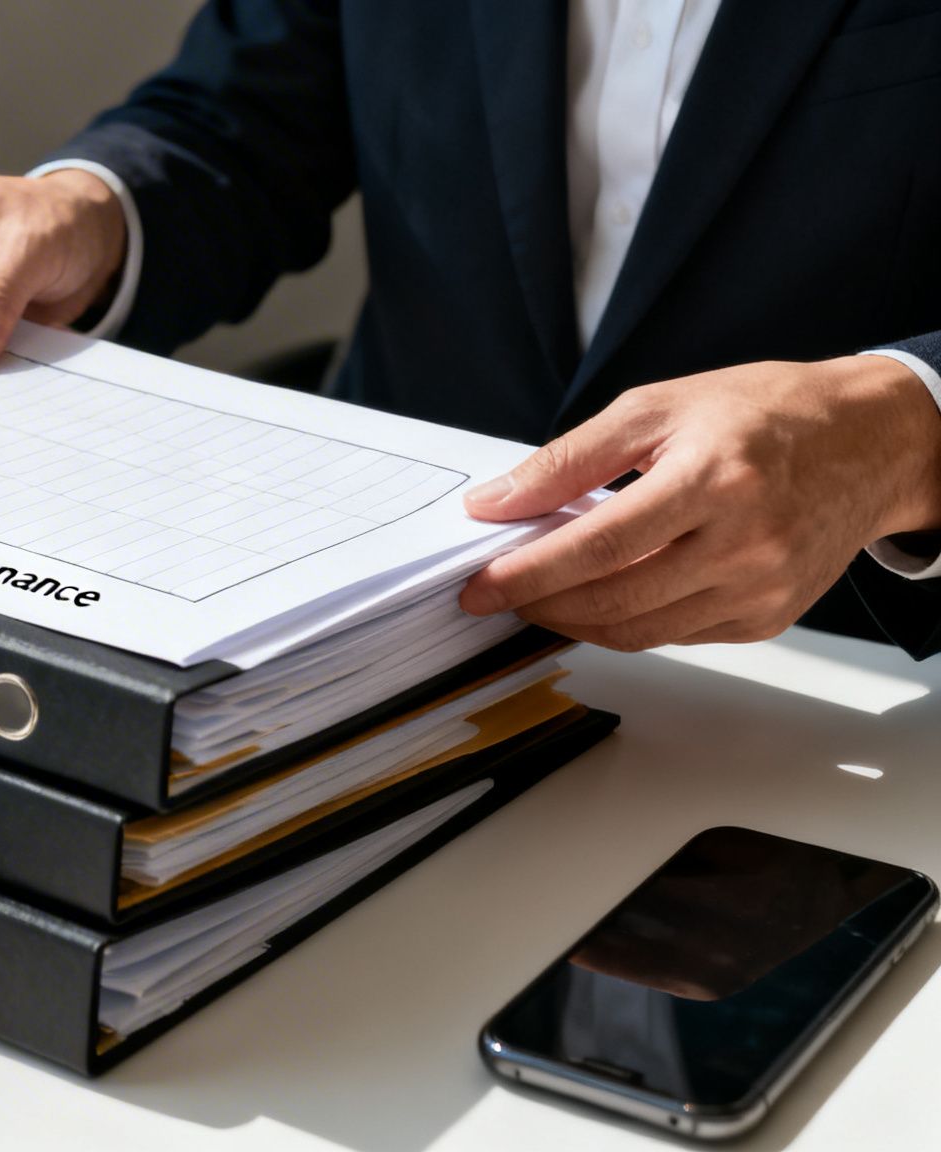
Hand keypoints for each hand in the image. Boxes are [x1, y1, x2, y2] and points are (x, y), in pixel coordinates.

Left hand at [458, 356, 940, 650]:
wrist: (870, 441)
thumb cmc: (762, 413)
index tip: (479, 584)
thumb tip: (495, 502)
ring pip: (640, 631)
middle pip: (615, 600)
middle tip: (497, 592)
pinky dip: (627, 622)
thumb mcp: (657, 407)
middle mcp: (746, 543)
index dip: (529, 572)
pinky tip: (602, 596)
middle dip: (541, 603)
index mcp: (714, 480)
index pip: (600, 545)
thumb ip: (569, 459)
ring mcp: (762, 588)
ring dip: (575, 621)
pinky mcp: (768, 617)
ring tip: (540, 594)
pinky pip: (676, 635)